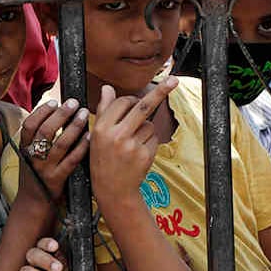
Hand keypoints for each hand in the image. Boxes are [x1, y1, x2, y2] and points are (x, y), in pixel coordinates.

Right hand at [16, 98, 89, 208]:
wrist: (32, 205)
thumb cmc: (35, 177)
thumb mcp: (29, 157)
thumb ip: (36, 140)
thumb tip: (52, 116)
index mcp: (23, 149)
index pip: (29, 125)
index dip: (41, 112)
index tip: (54, 102)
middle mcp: (32, 158)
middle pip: (45, 131)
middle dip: (60, 114)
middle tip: (73, 103)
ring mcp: (44, 169)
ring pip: (60, 143)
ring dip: (74, 126)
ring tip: (84, 114)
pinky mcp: (57, 180)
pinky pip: (71, 160)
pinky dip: (82, 146)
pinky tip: (90, 137)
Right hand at [90, 78, 177, 198]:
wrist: (112, 189)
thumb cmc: (102, 159)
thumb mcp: (97, 135)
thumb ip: (104, 110)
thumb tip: (107, 88)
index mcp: (101, 128)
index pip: (122, 103)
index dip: (131, 100)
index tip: (139, 96)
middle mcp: (116, 135)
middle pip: (143, 107)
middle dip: (160, 92)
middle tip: (173, 80)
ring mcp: (132, 146)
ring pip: (150, 125)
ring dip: (146, 129)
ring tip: (133, 144)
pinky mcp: (145, 155)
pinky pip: (154, 139)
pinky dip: (149, 142)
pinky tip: (139, 152)